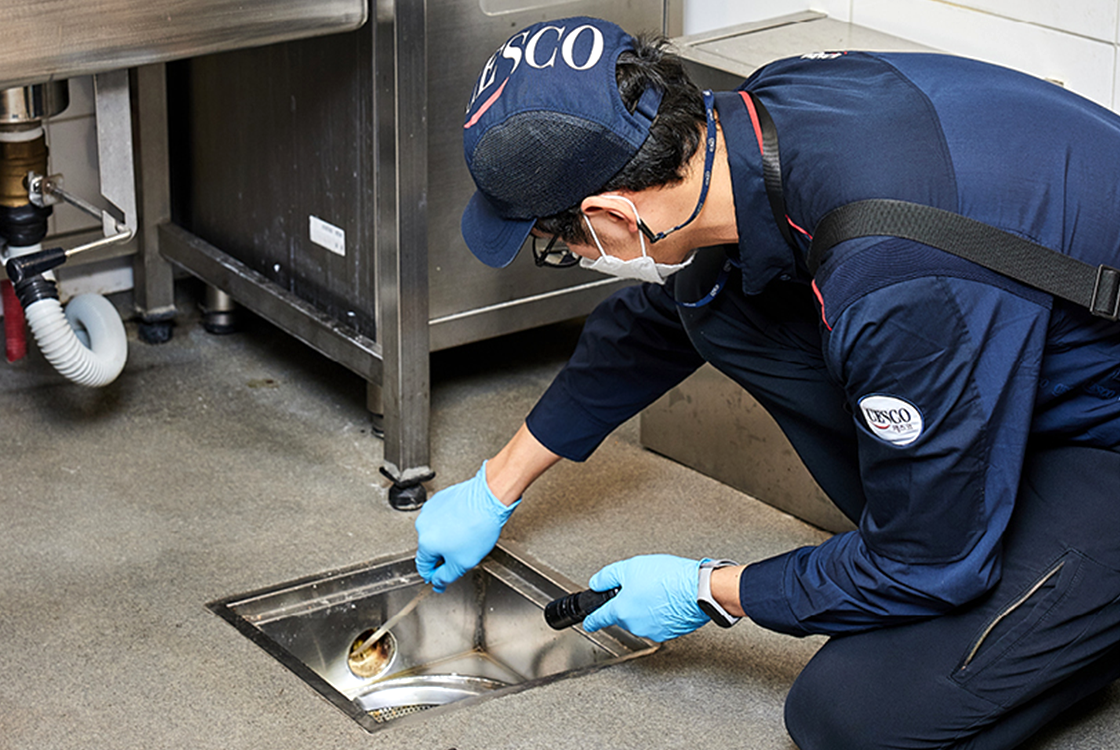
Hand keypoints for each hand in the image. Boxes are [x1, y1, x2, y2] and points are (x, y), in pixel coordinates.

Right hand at [414, 462, 518, 591]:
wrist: (489, 498)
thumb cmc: (478, 526)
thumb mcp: (463, 563)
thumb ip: (446, 577)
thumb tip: (438, 582)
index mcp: (426, 542)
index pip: (423, 566)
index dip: (433, 576)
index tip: (439, 579)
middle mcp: (424, 524)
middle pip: (431, 548)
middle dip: (445, 554)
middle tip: (462, 553)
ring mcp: (431, 509)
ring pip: (437, 531)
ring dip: (448, 537)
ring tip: (467, 535)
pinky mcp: (441, 499)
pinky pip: (443, 516)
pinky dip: (452, 522)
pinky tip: (466, 523)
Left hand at [581, 554, 708, 641]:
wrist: (699, 590)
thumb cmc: (669, 578)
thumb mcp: (630, 567)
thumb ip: (608, 576)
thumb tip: (597, 583)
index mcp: (622, 610)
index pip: (600, 618)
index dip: (592, 620)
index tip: (588, 624)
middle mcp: (635, 625)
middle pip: (624, 614)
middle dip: (629, 601)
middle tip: (643, 585)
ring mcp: (652, 631)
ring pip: (641, 618)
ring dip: (646, 606)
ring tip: (659, 589)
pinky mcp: (669, 632)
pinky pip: (658, 621)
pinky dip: (660, 612)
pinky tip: (668, 599)